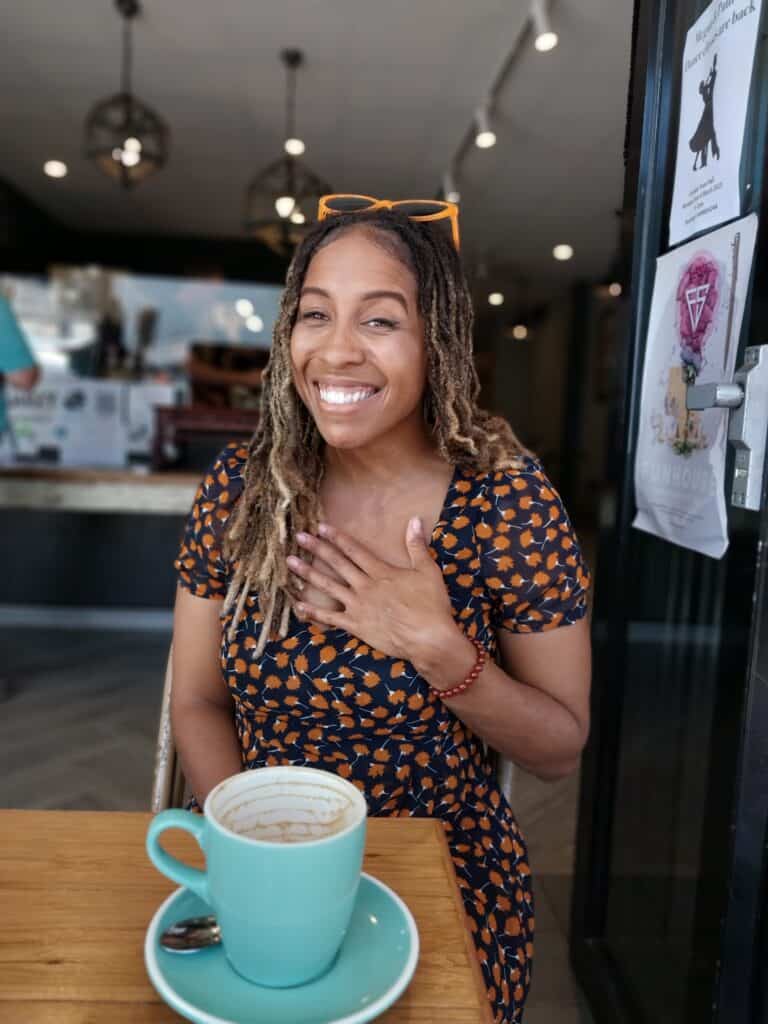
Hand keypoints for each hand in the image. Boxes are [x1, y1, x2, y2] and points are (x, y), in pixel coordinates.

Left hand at [286, 518, 454, 661]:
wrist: (428, 638)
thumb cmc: (431, 605)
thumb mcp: (428, 571)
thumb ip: (417, 545)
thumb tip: (414, 521)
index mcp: (381, 572)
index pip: (354, 550)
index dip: (337, 537)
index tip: (321, 527)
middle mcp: (365, 586)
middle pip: (337, 564)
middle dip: (317, 549)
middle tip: (299, 537)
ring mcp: (358, 606)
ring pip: (328, 587)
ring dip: (308, 574)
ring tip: (290, 563)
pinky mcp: (356, 626)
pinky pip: (330, 618)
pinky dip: (313, 612)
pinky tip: (298, 605)